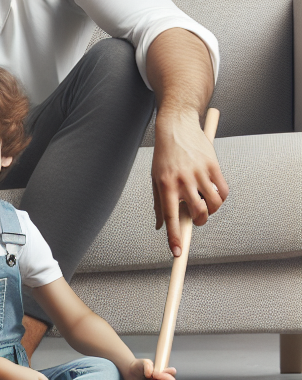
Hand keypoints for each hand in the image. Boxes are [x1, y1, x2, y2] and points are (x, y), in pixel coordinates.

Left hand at [123, 358, 175, 379]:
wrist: (128, 377)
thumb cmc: (137, 368)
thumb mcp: (140, 363)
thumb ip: (147, 364)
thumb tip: (150, 374)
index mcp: (162, 372)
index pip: (173, 372)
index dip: (169, 371)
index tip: (157, 371)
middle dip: (163, 378)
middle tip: (152, 376)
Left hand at [152, 109, 227, 255]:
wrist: (176, 126)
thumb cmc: (164, 155)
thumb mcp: (155, 177)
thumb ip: (159, 203)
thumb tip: (160, 227)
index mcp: (165, 184)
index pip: (170, 216)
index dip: (174, 237)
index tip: (177, 253)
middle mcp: (182, 180)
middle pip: (198, 213)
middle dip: (199, 222)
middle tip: (196, 218)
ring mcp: (199, 172)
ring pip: (214, 204)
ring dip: (212, 210)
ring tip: (205, 204)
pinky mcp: (213, 166)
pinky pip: (223, 191)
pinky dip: (221, 197)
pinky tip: (214, 193)